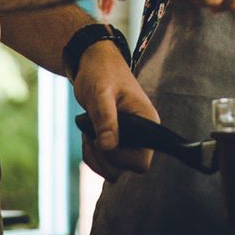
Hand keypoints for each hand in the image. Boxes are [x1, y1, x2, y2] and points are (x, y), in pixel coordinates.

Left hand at [71, 40, 159, 181]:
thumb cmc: (101, 73)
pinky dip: (92, 155)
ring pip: (114, 169)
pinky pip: (105, 163)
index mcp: (147, 122)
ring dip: (95, 157)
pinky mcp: (118, 141)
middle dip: (103, 158)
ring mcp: (130, 140)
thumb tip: (109, 146)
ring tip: (88, 133)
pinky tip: (88, 135)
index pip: (141, 162)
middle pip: (126, 169)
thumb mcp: (100, 93)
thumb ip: (105, 118)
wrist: (94, 64)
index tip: (102, 140)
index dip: (119, 158)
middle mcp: (143, 135)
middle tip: (91, 136)